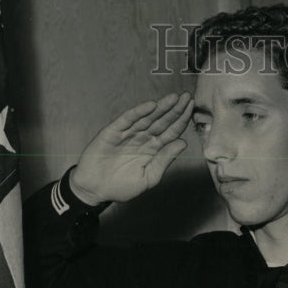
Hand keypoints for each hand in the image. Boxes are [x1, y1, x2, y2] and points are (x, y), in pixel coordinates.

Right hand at [70, 93, 192, 204]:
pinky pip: (127, 120)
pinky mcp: (112, 132)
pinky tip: (150, 105)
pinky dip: (138, 112)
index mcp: (153, 149)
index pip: (171, 131)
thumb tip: (183, 143)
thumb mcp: (149, 176)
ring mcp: (128, 134)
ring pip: (147, 117)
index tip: (192, 108)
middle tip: (188, 96)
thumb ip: (165, 159)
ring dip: (161, 107)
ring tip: (174, 98)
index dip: (182, 120)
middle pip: (162, 121)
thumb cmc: (122, 186)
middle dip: (175, 109)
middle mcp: (143, 138)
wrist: (95, 191)